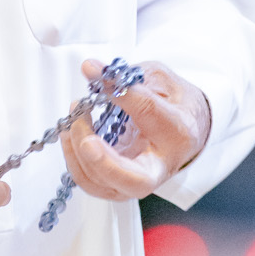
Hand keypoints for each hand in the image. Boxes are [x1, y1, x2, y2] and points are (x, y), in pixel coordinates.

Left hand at [59, 59, 210, 202]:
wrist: (183, 130)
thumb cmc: (173, 105)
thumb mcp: (158, 79)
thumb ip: (125, 76)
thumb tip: (92, 70)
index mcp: (177, 131)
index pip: (148, 113)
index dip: (119, 93)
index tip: (97, 74)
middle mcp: (161, 164)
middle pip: (135, 180)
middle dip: (101, 159)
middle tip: (82, 128)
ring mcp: (139, 181)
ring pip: (105, 184)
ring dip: (78, 152)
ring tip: (75, 117)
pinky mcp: (119, 185)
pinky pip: (91, 182)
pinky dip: (73, 158)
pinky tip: (71, 133)